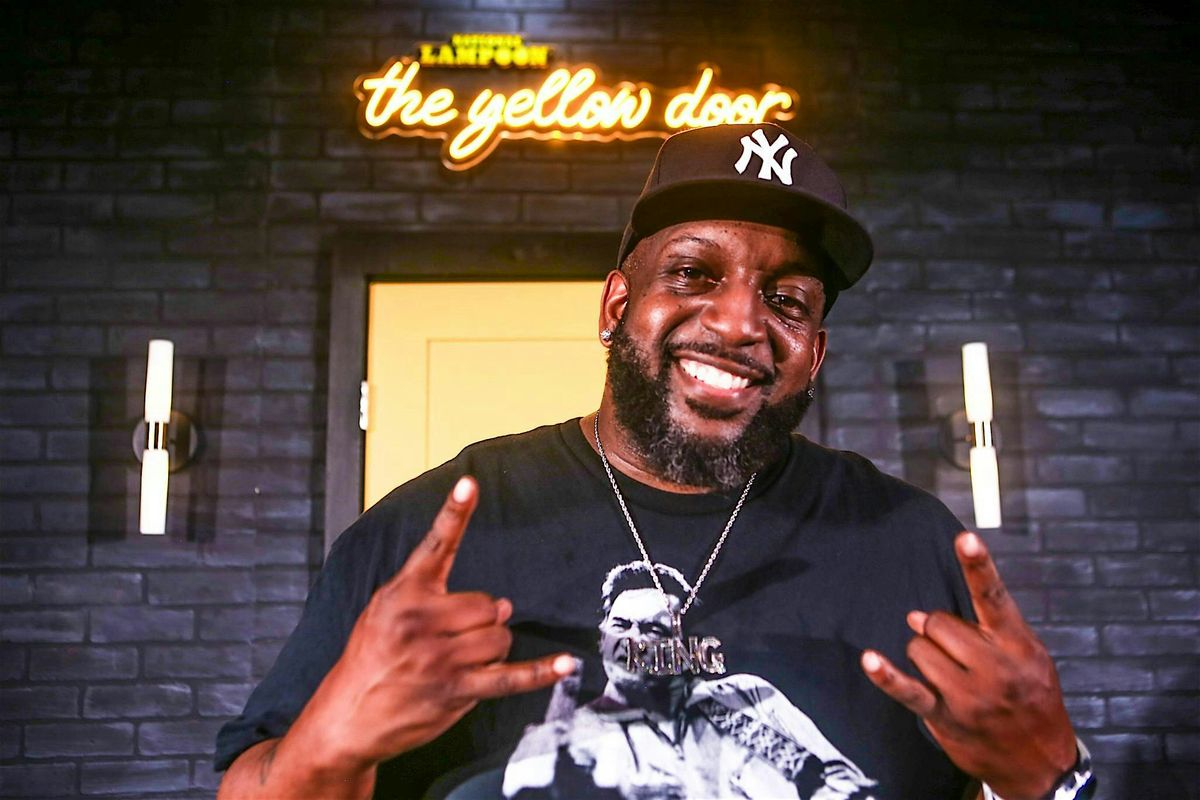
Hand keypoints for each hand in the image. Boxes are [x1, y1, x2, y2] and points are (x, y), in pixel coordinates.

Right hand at [296, 475, 574, 769]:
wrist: (347, 716)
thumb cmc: (371, 657)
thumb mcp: (384, 609)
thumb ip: (433, 594)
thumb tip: (502, 605)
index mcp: (403, 593)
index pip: (435, 545)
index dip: (454, 513)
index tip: (469, 483)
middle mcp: (420, 621)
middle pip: (488, 605)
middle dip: (485, 619)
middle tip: (460, 635)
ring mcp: (438, 659)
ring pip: (500, 638)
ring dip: (493, 647)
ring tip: (464, 658)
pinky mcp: (455, 691)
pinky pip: (509, 678)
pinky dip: (541, 672)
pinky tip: (565, 664)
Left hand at [861, 531, 1076, 799]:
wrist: (1042, 764)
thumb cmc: (1031, 698)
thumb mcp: (1027, 657)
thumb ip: (981, 629)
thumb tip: (918, 615)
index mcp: (1018, 645)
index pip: (994, 598)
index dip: (979, 566)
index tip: (966, 538)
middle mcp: (994, 668)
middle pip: (939, 624)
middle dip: (937, 631)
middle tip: (955, 650)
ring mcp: (969, 695)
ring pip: (920, 650)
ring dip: (924, 655)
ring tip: (947, 672)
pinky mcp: (947, 717)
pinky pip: (909, 691)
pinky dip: (887, 676)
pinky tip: (870, 660)